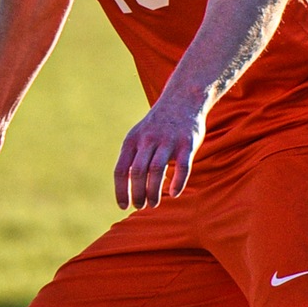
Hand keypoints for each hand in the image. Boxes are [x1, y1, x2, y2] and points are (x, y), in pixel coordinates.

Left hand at [113, 93, 206, 209]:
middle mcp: (148, 140)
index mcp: (132, 140)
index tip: (123, 206)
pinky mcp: (187, 143)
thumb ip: (132, 158)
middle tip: (141, 206)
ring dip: (153, 191)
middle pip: (137, 172)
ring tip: (153, 204)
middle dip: (137, 194)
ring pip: (156, 170)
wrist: (182, 100)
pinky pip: (182, 166)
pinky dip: (177, 182)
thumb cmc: (157, 126)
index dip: (120, 190)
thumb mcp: (138, 137)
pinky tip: (174, 194)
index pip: (121, 170)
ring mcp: (168, 141)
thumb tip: (126, 187)